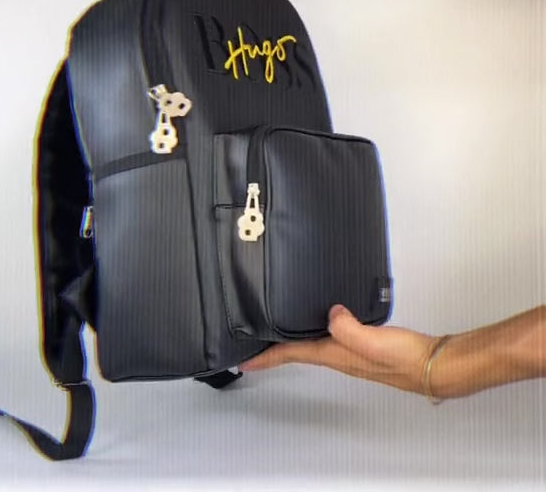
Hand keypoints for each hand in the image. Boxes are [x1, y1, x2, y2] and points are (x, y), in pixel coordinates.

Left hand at [239, 305, 434, 395]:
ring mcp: (351, 352)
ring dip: (292, 342)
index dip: (266, 357)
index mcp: (336, 355)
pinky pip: (331, 338)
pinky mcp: (364, 345)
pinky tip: (321, 323)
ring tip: (278, 333)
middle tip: (255, 346)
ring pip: (312, 346)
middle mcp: (339, 356)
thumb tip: (330, 312)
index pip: (292, 355)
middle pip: (297, 353)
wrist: (433, 365)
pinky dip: (316, 332)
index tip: (244, 360)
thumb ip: (349, 328)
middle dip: (274, 350)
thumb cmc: (406, 358)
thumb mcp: (374, 341)